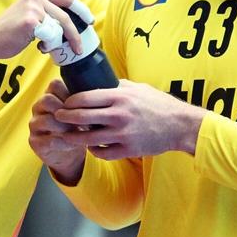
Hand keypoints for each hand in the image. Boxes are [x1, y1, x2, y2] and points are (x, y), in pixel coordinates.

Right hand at [0, 0, 83, 67]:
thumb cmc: (11, 31)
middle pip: (65, 17)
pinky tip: (38, 46)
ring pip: (59, 29)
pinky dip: (48, 46)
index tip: (90, 20)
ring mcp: (34, 7)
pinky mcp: (31, 20)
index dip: (82, 10)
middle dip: (75, 34)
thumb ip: (48, 13)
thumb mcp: (31, 14)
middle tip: (79, 48)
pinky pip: (51, 37)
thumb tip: (70, 24)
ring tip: (44, 46)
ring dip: (55, 42)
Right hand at [28, 80, 86, 184]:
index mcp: (50, 95)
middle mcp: (39, 107)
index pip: (55, 84)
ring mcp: (35, 124)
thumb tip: (100, 95)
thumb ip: (84, 102)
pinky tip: (73, 144)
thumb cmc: (77, 128)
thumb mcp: (81, 112)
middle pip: (47, 99)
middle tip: (81, 120)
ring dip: (65, 127)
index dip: (70, 93)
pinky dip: (63, 143)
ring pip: (46, 119)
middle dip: (67, 111)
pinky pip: (47, 140)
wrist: (69, 153)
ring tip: (78, 133)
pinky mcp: (34, 141)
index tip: (83, 105)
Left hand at [54, 79, 204, 159]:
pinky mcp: (128, 150)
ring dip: (74, 137)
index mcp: (119, 97)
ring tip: (68, 135)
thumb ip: (117, 86)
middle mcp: (118, 115)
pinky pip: (102, 152)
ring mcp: (122, 134)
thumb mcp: (138, 88)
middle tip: (57, 117)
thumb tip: (99, 83)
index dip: (69, 102)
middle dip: (64, 118)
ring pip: (87, 139)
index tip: (64, 103)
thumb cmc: (159, 104)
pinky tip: (92, 146)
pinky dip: (94, 150)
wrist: (179, 125)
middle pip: (81, 117)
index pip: (84, 98)